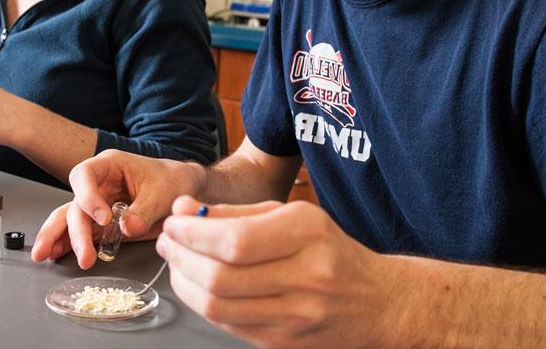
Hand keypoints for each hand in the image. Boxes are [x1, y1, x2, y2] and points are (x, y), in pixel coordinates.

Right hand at [31, 149, 204, 268]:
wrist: (183, 188)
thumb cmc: (172, 180)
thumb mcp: (163, 192)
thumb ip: (144, 210)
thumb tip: (127, 228)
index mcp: (110, 166)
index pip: (84, 176)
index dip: (88, 197)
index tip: (104, 219)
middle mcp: (98, 184)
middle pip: (76, 204)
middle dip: (73, 230)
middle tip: (83, 255)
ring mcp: (98, 204)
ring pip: (71, 219)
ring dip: (60, 238)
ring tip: (45, 255)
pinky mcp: (102, 223)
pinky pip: (82, 232)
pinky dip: (67, 244)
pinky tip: (55, 254)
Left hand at [156, 196, 395, 348]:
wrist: (378, 302)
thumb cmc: (330, 252)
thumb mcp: (293, 216)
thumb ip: (236, 213)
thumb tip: (184, 211)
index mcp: (309, 233)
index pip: (235, 240)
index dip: (192, 234)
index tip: (173, 223)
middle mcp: (307, 275)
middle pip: (221, 276)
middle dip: (181, 257)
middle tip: (167, 241)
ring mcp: (297, 315)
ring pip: (218, 307)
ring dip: (185, 282)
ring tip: (177, 262)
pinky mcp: (285, 342)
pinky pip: (229, 324)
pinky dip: (204, 303)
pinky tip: (198, 285)